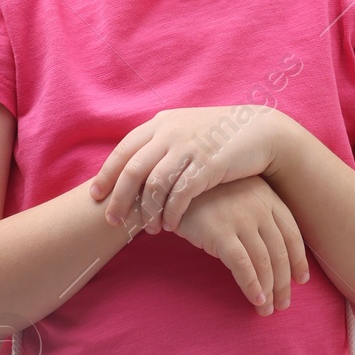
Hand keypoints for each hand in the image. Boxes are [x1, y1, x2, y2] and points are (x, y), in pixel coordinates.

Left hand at [88, 105, 286, 234]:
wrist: (259, 131)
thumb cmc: (219, 136)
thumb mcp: (184, 130)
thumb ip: (160, 143)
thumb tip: (134, 166)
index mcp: (160, 124)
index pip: (123, 151)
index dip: (106, 174)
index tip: (96, 195)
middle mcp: (170, 133)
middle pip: (132, 170)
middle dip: (119, 199)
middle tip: (113, 220)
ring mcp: (188, 148)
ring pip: (154, 185)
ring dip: (148, 211)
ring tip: (148, 229)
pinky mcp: (207, 165)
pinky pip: (180, 195)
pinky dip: (171, 213)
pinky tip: (171, 226)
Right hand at [172, 178, 308, 313]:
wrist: (174, 183)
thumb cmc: (205, 194)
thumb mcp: (238, 196)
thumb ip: (256, 215)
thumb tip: (271, 251)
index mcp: (268, 198)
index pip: (292, 234)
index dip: (299, 260)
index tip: (301, 279)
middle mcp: (259, 208)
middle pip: (280, 252)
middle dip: (284, 283)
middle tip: (282, 304)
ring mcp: (240, 220)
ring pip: (264, 262)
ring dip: (269, 290)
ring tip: (266, 309)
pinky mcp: (220, 233)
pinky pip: (243, 265)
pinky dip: (252, 285)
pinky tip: (255, 299)